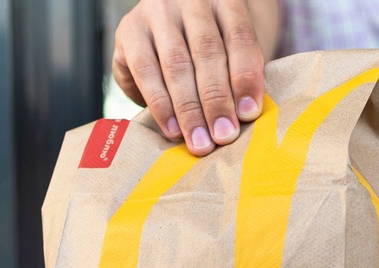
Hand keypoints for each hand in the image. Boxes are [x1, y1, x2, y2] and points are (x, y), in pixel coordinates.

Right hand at [113, 0, 278, 155]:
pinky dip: (160, 104)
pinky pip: (144, 70)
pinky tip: (172, 129)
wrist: (174, 25)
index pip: (240, 38)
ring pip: (176, 64)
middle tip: (223, 136)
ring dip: (189, 109)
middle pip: (207, 52)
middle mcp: (191, 0)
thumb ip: (239, 75)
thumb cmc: (213, 46)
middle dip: (216, 100)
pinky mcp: (130, 30)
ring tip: (199, 141)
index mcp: (226, 0)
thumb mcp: (232, 50)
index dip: (245, 78)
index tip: (248, 114)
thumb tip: (244, 117)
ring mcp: (157, 11)